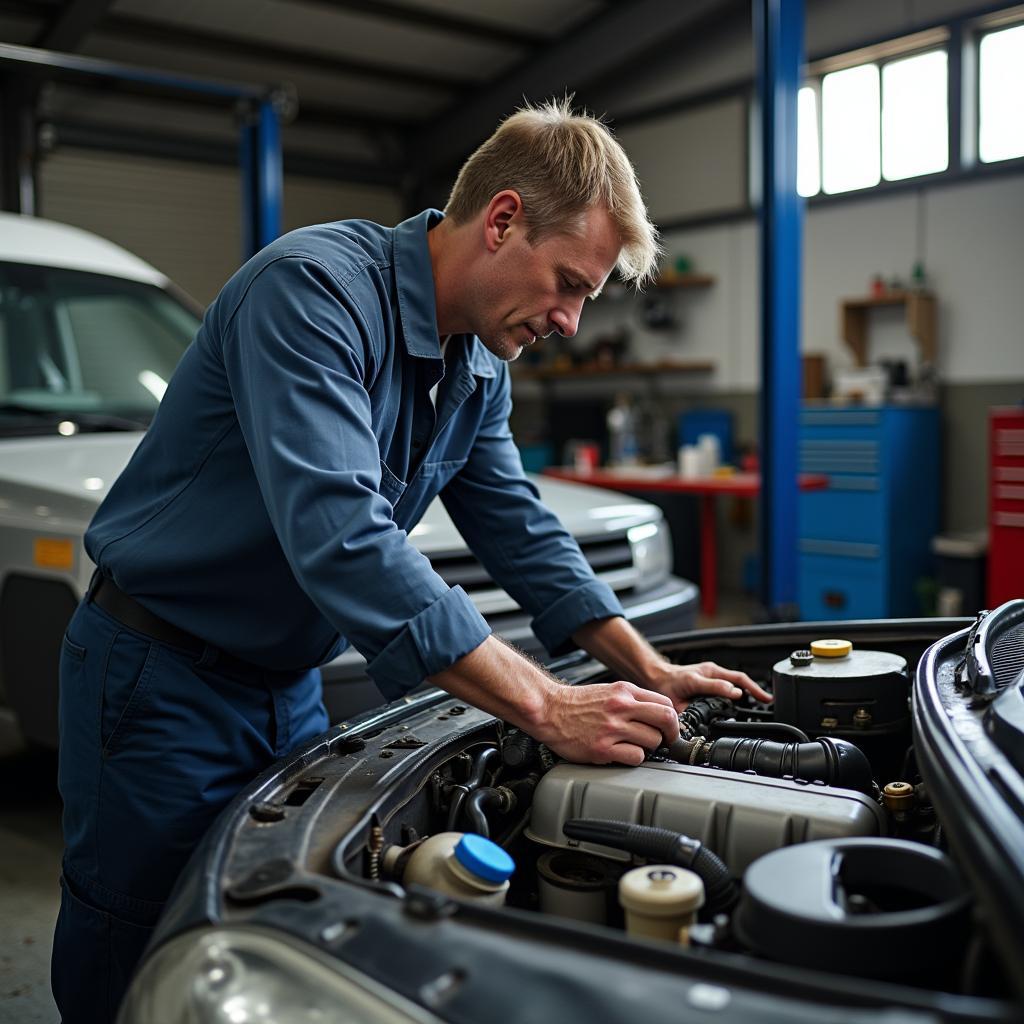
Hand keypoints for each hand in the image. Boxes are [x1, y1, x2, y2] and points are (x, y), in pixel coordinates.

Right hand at [533, 681, 679, 766]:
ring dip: (649, 748)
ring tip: (635, 746)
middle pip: (667, 719)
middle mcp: (621, 707)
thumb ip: (633, 700)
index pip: (666, 703)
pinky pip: (636, 757)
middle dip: (670, 734)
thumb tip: (659, 715)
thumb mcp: (608, 691)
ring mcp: (612, 728)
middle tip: (664, 741)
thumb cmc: (576, 704)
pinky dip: (634, 758)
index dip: (671, 719)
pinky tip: (622, 753)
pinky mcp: (603, 749)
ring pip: (653, 741)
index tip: (668, 728)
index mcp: (624, 691)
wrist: (548, 710)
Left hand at [644, 660, 772, 709]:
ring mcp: (711, 675)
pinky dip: (739, 690)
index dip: (751, 691)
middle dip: (756, 690)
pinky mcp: (709, 680)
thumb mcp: (689, 686)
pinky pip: (728, 683)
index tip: (761, 700)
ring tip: (763, 701)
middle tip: (769, 701)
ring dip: (750, 689)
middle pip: (741, 680)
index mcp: (709, 673)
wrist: (656, 678)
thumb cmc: (668, 683)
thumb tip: (733, 694)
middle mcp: (712, 673)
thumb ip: (708, 691)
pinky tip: (744, 701)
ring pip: (736, 681)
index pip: (737, 680)